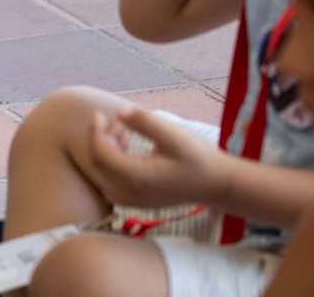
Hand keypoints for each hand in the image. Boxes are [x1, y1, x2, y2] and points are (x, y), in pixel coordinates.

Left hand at [84, 104, 230, 211]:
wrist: (218, 184)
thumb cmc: (198, 157)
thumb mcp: (173, 135)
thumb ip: (144, 122)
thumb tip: (118, 112)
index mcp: (138, 178)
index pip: (101, 155)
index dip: (95, 132)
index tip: (100, 114)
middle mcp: (132, 194)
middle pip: (98, 166)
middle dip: (101, 140)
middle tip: (117, 122)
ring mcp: (136, 202)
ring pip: (103, 177)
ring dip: (106, 153)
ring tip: (124, 133)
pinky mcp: (140, 202)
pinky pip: (112, 186)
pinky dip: (111, 167)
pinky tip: (127, 150)